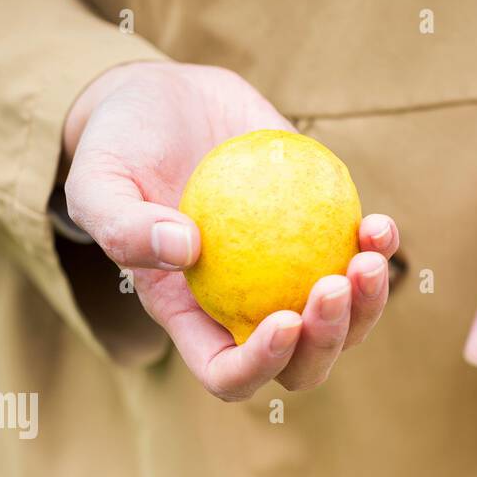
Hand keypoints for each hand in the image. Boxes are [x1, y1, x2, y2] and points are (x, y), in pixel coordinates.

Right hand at [63, 62, 398, 398]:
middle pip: (302, 365)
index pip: (230, 374)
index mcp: (194, 319)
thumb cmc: (120, 149)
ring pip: (346, 324)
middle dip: (328, 341)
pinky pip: (362, 260)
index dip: (262, 365)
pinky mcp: (321, 234)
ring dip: (367, 304)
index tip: (284, 320)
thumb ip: (123, 226)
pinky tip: (377, 224)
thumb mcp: (97, 183)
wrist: (165, 101)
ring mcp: (291, 278)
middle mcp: (248, 310)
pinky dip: (379, 249)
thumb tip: (185, 249)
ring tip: (367, 256)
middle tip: (333, 284)